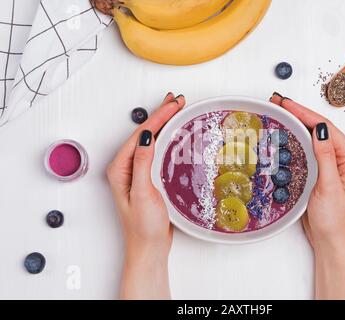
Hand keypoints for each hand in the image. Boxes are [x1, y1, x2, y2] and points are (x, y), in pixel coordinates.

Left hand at [107, 92, 185, 298]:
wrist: (149, 248)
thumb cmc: (144, 226)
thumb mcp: (142, 193)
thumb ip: (142, 163)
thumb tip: (145, 136)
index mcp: (120, 168)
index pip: (141, 135)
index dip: (158, 117)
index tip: (174, 104)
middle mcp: (126, 167)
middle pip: (144, 134)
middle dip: (161, 115)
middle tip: (177, 100)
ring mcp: (137, 172)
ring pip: (151, 140)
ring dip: (164, 124)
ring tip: (176, 109)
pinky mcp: (148, 178)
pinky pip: (157, 151)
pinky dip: (167, 138)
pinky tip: (174, 133)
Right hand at [270, 93, 344, 299]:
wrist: (331, 239)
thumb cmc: (334, 218)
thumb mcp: (329, 186)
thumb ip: (325, 157)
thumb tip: (319, 129)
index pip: (325, 127)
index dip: (305, 113)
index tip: (286, 103)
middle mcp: (341, 156)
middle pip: (319, 127)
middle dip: (299, 113)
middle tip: (278, 102)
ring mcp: (330, 162)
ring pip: (312, 136)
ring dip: (297, 122)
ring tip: (280, 112)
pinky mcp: (320, 170)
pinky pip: (308, 148)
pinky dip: (296, 137)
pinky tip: (287, 133)